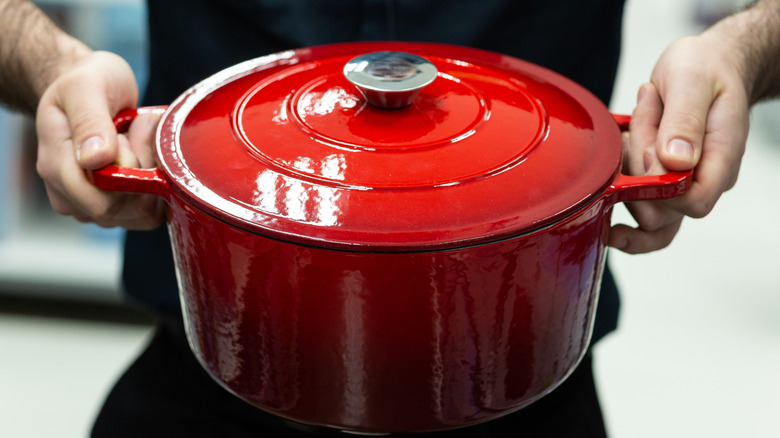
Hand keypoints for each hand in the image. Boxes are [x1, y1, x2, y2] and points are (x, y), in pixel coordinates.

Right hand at [35, 51, 164, 229]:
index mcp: (55, 168)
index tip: (127, 133)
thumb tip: (95, 160)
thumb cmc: (87, 82)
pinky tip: (146, 155)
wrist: (90, 89)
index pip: (101, 201)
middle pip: (124, 208)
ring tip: (138, 137)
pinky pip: (148, 212)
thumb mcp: (85, 86)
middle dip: (142, 169)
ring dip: (150, 174)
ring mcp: (91, 205)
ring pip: (140, 213)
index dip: (128, 174)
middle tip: (138, 128)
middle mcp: (69, 195)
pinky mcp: (116, 209)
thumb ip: (89, 120)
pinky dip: (155, 185)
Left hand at [610, 33, 749, 253]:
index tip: (649, 147)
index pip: (693, 202)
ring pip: (645, 210)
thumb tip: (675, 161)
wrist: (708, 64)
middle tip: (644, 119)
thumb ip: (684, 120)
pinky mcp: (663, 182)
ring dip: (627, 167)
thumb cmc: (705, 69)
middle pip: (661, 211)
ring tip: (640, 123)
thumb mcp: (691, 81)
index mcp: (721, 157)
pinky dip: (619, 183)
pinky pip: (639, 205)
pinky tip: (615, 159)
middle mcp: (704, 179)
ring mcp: (683, 184)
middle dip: (637, 168)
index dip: (659, 185)